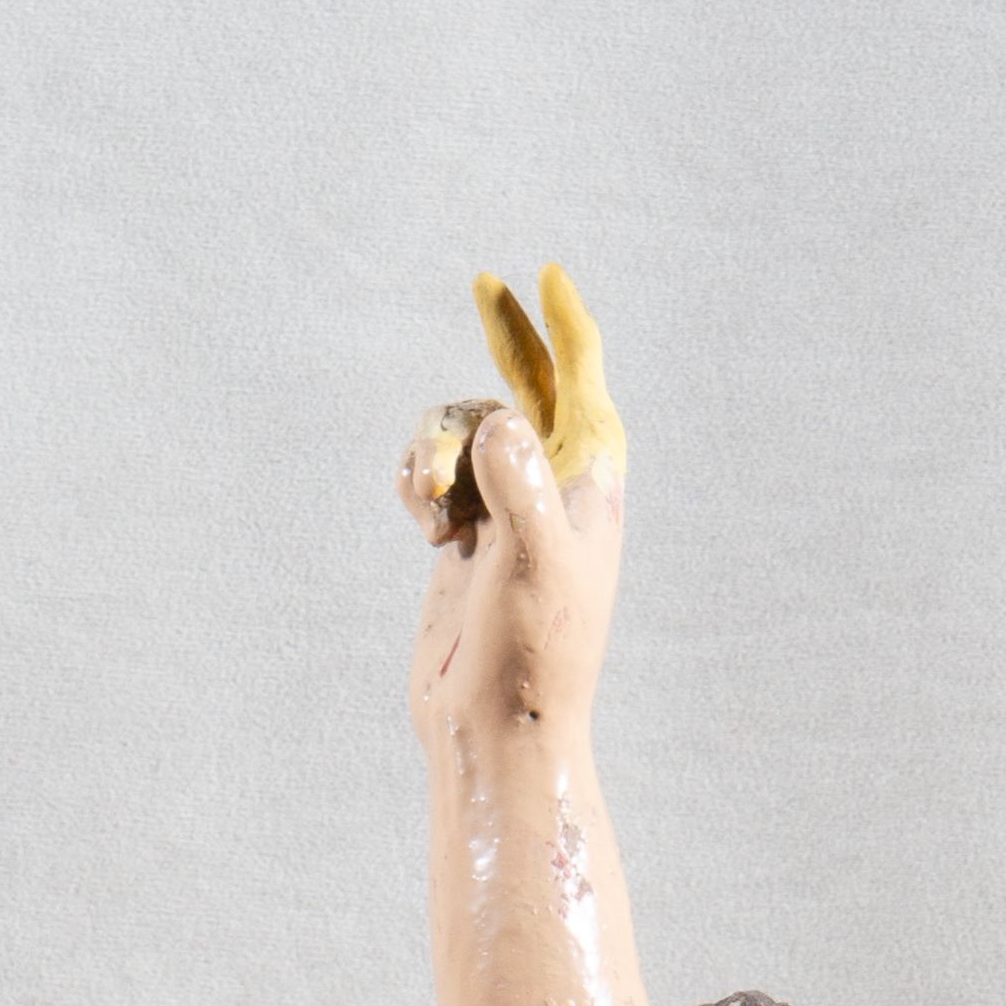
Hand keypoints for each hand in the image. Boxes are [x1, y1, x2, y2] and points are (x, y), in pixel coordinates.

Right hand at [402, 267, 625, 763]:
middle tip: (486, 284)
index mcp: (588, 489)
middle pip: (531, 389)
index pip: (585, 387)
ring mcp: (505, 511)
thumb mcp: (533, 561)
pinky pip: (432, 473)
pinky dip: (416, 483)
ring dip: (433, 450)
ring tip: (431, 509)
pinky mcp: (464, 538)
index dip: (567, 329)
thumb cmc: (529, 654)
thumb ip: (519, 482)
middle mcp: (551, 491)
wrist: (490, 726)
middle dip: (509, 340)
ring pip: (460, 431)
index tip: (549, 279)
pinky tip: (423, 524)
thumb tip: (498, 426)